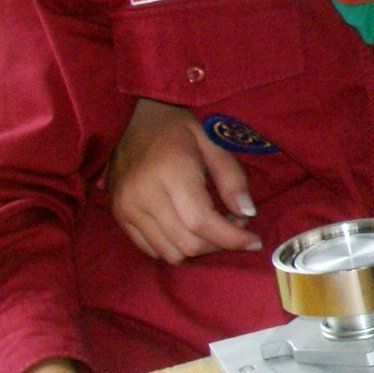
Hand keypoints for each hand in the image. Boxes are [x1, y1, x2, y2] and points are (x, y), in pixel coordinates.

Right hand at [107, 98, 260, 263]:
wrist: (131, 120)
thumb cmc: (178, 128)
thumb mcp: (213, 143)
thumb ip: (232, 178)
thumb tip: (248, 213)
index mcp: (171, 173)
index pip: (202, 222)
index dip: (232, 238)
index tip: (255, 242)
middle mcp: (143, 195)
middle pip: (187, 243)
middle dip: (220, 244)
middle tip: (235, 224)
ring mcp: (126, 208)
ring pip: (170, 253)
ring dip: (199, 248)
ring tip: (213, 225)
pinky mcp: (118, 216)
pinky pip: (150, 249)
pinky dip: (176, 247)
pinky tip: (189, 228)